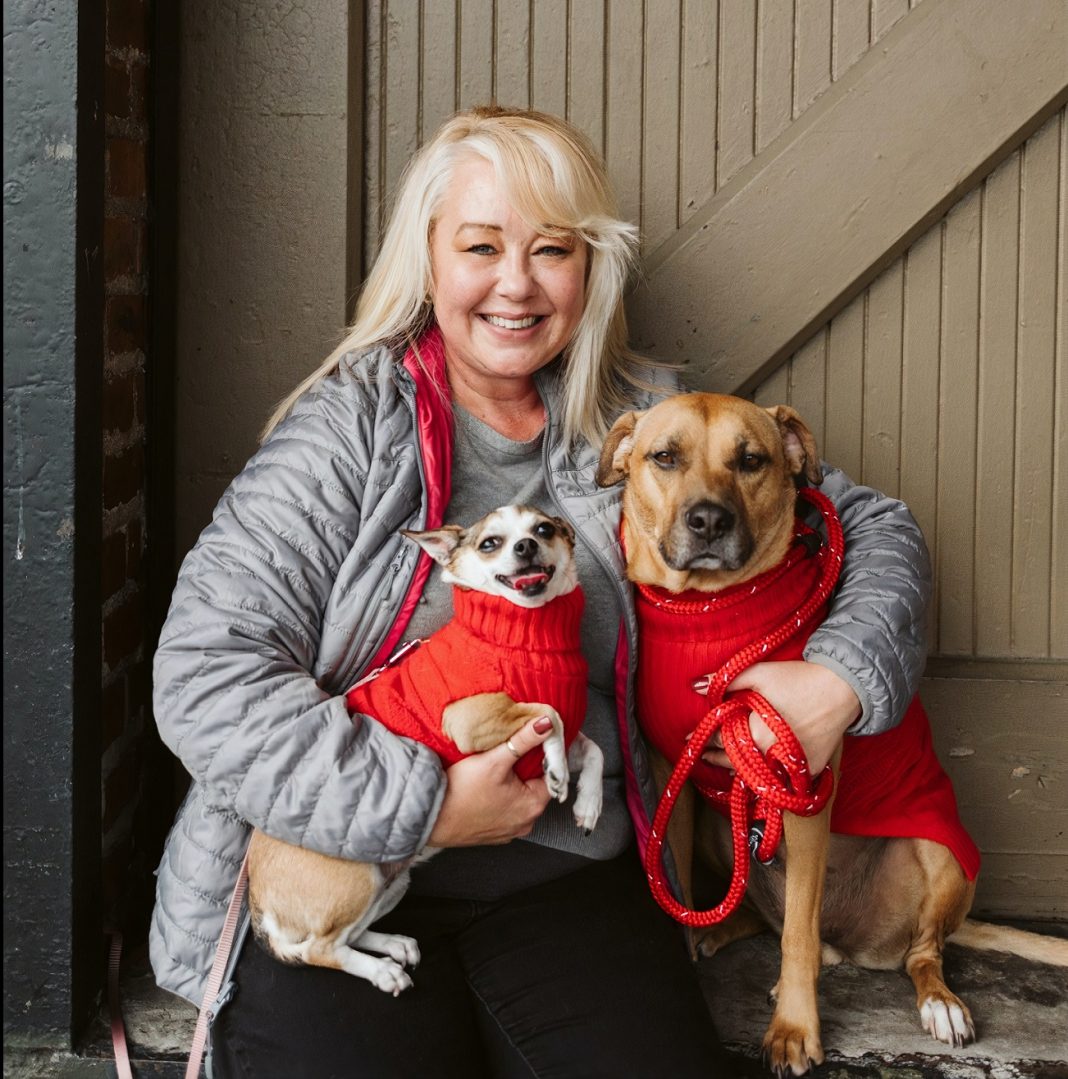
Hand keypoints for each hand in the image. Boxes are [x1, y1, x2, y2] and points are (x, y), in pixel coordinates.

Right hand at [427, 716, 554, 846]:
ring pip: (519, 798)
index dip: (542, 755)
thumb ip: (524, 739)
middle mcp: (526, 823)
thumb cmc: (460, 792)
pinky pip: (505, 810)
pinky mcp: (494, 834)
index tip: (531, 742)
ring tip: (495, 769)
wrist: (429, 816)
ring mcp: (509, 831)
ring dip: (512, 784)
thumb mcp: (495, 759)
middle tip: (508, 753)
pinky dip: (500, 798)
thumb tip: (547, 723)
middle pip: (535, 786)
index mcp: (533, 806)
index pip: (551, 774)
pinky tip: (485, 787)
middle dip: (525, 769)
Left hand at [694, 661, 859, 774]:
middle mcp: (770, 756)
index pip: (720, 739)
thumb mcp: (759, 673)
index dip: (702, 737)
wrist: (844, 688)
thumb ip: (725, 681)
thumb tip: (695, 685)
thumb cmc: (798, 679)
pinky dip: (767, 775)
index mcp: (754, 733)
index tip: (687, 738)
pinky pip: (781, 779)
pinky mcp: (807, 771)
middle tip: (702, 753)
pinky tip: (756, 770)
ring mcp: (790, 767)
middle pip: (734, 762)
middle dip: (715, 756)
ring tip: (723, 764)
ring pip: (756, 775)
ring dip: (738, 769)